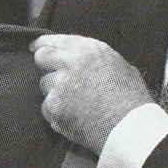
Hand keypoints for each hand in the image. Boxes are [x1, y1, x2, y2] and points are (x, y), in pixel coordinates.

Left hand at [30, 34, 151, 154]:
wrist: (130, 127)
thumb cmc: (132, 99)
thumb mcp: (121, 66)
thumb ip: (97, 60)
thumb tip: (86, 61)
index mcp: (88, 49)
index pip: (54, 41)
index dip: (43, 44)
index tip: (35, 47)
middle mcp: (70, 63)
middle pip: (42, 57)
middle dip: (44, 65)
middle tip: (53, 74)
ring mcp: (59, 86)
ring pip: (44, 85)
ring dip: (54, 92)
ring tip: (76, 103)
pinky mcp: (54, 107)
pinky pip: (46, 108)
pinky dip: (56, 113)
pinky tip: (74, 116)